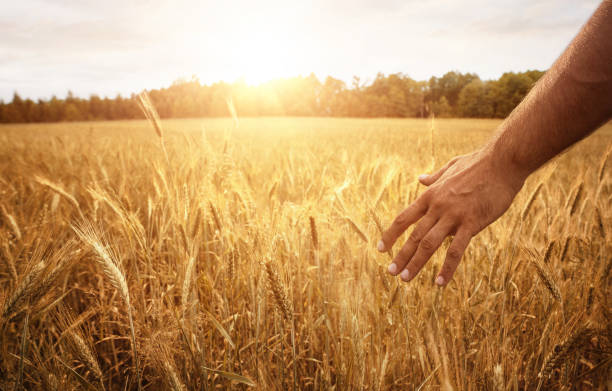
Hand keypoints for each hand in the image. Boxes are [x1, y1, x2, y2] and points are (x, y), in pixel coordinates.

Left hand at [377, 148, 524, 285]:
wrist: (503, 161)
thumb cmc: (479, 163)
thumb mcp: (451, 167)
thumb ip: (435, 177)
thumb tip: (420, 179)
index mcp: (431, 195)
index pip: (404, 218)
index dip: (391, 234)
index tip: (381, 249)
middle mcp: (438, 206)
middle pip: (414, 235)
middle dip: (400, 255)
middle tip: (390, 272)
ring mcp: (454, 215)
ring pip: (429, 244)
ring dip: (415, 263)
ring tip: (405, 279)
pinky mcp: (472, 223)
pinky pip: (456, 250)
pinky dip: (447, 267)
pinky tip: (440, 282)